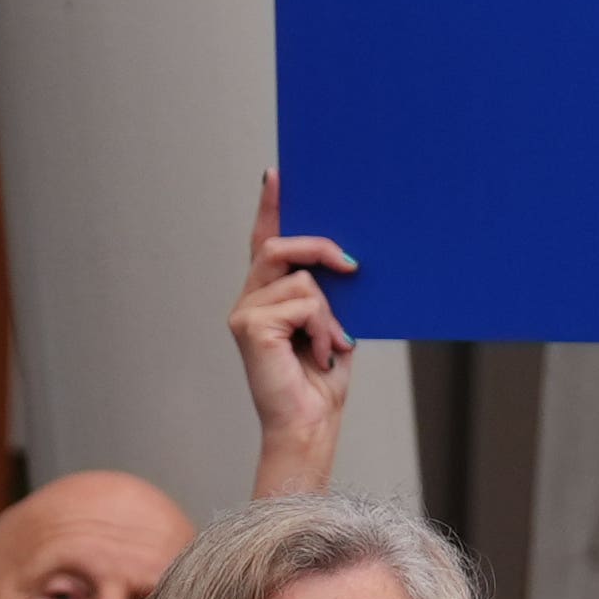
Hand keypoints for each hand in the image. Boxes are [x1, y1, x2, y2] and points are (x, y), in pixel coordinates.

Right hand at [234, 168, 355, 497]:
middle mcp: (250, 299)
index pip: (266, 241)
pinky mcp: (249, 325)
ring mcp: (245, 311)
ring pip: (302, 278)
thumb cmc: (322, 381)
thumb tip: (343, 258)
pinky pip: (302, 301)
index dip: (269, 207)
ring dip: (329, 313)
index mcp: (268, 296)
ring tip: (330, 345)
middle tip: (353, 267)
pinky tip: (319, 354)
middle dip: (322, 249)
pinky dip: (322, 327)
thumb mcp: (332, 323)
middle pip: (281, 246)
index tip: (277, 174)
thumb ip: (328, 291)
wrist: (309, 424)